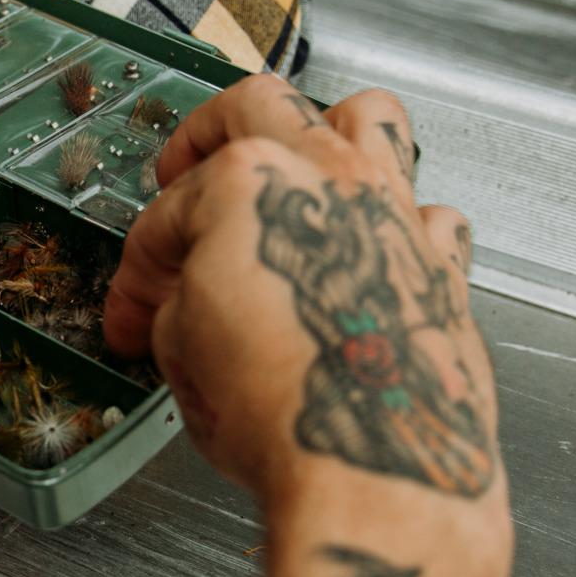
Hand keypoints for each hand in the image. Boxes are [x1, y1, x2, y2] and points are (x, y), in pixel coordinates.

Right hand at [103, 75, 501, 511]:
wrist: (373, 468)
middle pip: (258, 108)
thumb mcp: (178, 353)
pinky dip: (397, 222)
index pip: (169, 214)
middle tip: (185, 174)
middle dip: (208, 137)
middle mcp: (328, 176)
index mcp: (245, 183)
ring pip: (369, 116)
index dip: (139, 266)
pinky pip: (428, 210)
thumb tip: (185, 304)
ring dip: (324, 131)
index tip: (134, 306)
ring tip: (298, 165)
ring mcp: (393, 209)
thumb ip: (177, 303)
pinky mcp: (442, 262)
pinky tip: (373, 250)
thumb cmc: (281, 412)